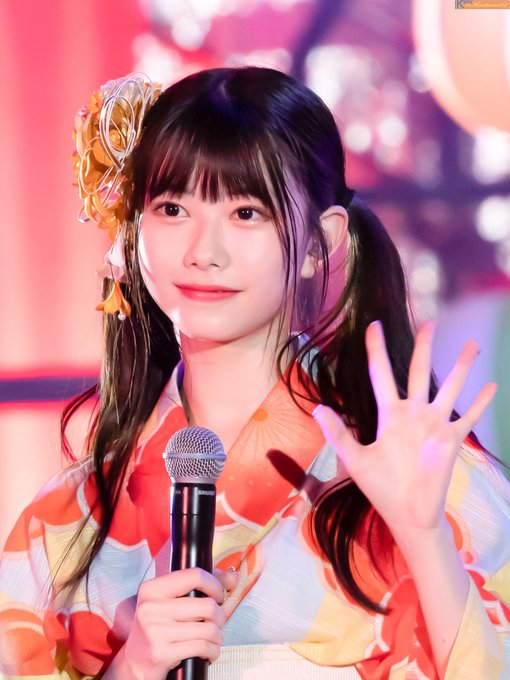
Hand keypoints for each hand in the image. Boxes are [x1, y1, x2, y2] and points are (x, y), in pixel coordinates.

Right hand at [106, 567, 237, 679]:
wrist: (134, 666)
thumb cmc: (158, 630)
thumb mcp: (171, 604)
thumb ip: (201, 586)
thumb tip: (232, 578)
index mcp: (152, 589)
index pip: (195, 575)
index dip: (215, 585)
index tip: (218, 595)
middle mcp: (150, 607)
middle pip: (207, 605)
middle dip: (220, 616)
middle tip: (216, 623)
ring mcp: (154, 631)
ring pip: (209, 629)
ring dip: (217, 637)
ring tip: (212, 640)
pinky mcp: (160, 653)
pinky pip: (202, 647)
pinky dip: (213, 651)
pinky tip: (208, 653)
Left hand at [313, 321, 495, 543]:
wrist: (408, 514)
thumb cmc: (381, 488)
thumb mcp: (355, 460)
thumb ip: (339, 434)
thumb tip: (318, 409)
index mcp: (389, 415)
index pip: (381, 374)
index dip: (377, 350)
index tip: (373, 326)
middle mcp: (413, 414)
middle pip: (418, 371)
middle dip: (423, 347)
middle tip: (429, 322)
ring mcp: (434, 425)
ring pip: (449, 387)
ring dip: (461, 366)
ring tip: (471, 344)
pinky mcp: (451, 440)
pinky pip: (468, 416)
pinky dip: (479, 402)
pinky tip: (491, 386)